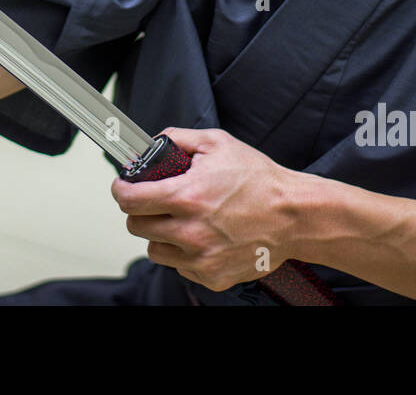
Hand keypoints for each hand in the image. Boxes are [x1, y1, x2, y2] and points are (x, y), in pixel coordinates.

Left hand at [111, 127, 300, 292]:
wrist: (294, 216)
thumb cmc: (260, 180)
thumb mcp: (217, 143)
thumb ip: (177, 139)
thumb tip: (150, 144)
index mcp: (186, 196)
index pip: (129, 200)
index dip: (121, 190)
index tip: (124, 187)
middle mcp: (189, 231)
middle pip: (136, 226)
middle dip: (142, 211)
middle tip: (157, 202)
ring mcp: (200, 258)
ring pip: (155, 250)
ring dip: (161, 235)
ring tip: (184, 221)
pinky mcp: (211, 277)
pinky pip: (180, 267)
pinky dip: (185, 254)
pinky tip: (204, 237)